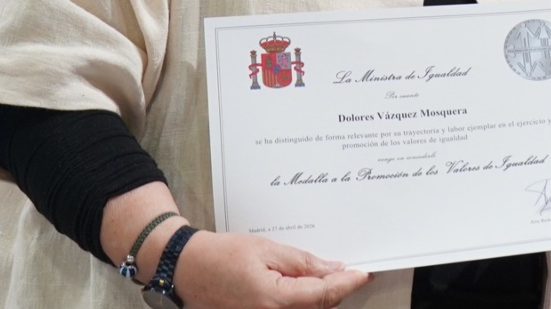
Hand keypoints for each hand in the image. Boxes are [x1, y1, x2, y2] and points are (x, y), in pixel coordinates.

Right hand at [174, 230, 370, 308]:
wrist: (186, 270)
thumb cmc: (219, 256)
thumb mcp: (265, 248)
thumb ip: (301, 261)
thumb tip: (332, 268)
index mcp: (274, 300)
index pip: (324, 294)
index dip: (347, 283)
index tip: (364, 273)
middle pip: (318, 308)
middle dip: (335, 290)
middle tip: (348, 270)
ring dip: (318, 298)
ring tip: (324, 275)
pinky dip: (301, 302)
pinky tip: (302, 286)